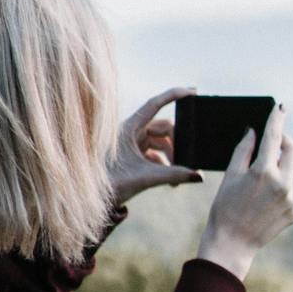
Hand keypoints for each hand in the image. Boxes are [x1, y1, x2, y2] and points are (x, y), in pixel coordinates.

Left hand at [107, 86, 208, 206]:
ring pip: (160, 142)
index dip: (173, 95)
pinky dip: (164, 164)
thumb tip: (200, 176)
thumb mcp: (147, 178)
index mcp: (129, 128)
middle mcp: (130, 131)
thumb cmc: (113, 184)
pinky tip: (171, 181)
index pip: (155, 104)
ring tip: (177, 178)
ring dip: (172, 156)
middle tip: (187, 160)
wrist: (93, 200)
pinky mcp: (132, 154)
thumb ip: (175, 175)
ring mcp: (131, 142)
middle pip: (163, 128)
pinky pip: (154, 153)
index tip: (192, 91)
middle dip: (177, 143)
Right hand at [197, 101, 292, 282]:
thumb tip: (253, 131)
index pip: (274, 136)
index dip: (277, 119)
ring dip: (279, 169)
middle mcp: (283, 184)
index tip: (280, 107)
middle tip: (273, 141)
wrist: (232, 243)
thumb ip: (244, 150)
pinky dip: (279, 189)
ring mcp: (291, 199)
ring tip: (257, 184)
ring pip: (291, 172)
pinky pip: (290, 191)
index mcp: (264, 171)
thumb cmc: (225, 208)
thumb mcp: (230, 175)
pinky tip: (262, 201)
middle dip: (285, 142)